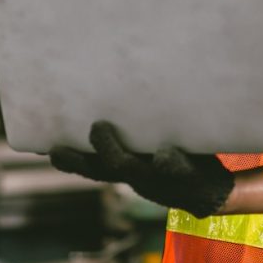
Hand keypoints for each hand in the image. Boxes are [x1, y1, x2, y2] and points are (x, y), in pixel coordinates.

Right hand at [49, 120, 233, 218]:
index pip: (88, 165)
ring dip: (113, 153)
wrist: (217, 189)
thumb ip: (135, 115)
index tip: (45, 147)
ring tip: (101, 130)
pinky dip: (168, 162)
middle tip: (68, 135)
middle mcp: (138, 176)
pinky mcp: (190, 180)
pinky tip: (164, 152)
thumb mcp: (152, 136)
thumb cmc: (177, 152)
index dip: (67, 158)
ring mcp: (161, 181)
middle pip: (103, 169)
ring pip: (132, 171)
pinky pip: (177, 172)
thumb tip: (112, 72)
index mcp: (125, 167)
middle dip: (82, 156)